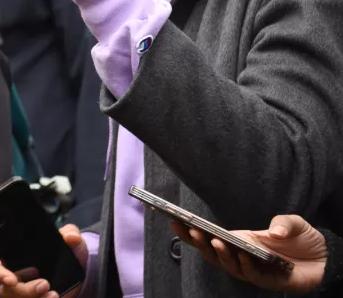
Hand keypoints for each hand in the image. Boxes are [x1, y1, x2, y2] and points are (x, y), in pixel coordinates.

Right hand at [0, 223, 87, 297]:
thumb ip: (70, 234)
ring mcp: (27, 295)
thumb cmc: (65, 253)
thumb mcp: (68, 241)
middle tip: (45, 285)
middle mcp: (18, 280)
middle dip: (26, 290)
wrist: (79, 273)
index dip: (0, 274)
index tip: (10, 280)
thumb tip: (71, 237)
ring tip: (54, 295)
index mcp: (16, 261)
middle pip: (9, 290)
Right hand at [171, 216, 326, 293]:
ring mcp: (253, 269)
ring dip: (219, 254)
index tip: (174, 220)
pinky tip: (243, 256)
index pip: (210, 237)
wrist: (326, 260)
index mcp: (241, 239)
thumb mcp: (294, 223)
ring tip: (213, 240)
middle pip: (212, 253)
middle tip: (190, 230)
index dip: (191, 232)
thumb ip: (283, 222)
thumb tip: (272, 233)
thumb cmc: (305, 241)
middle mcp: (242, 255)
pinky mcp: (268, 281)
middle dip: (198, 242)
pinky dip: (245, 267)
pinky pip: (252, 276)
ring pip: (228, 266)